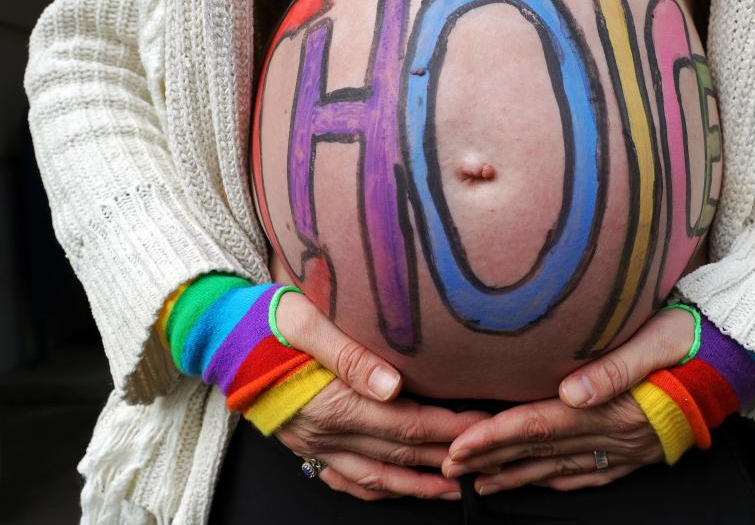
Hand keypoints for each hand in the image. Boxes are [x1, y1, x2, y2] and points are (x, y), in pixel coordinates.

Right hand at [274, 291, 489, 500]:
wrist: (215, 336)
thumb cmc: (261, 322)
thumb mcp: (304, 321)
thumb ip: (348, 353)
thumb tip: (393, 384)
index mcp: (332, 402)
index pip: (406, 422)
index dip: (448, 427)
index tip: (481, 425)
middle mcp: (325, 432)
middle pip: (400, 451)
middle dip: (446, 455)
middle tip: (484, 455)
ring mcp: (313, 444)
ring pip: (376, 475)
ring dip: (418, 484)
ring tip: (453, 487)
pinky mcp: (303, 445)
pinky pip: (345, 480)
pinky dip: (377, 488)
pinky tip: (397, 488)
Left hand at [441, 307, 694, 492]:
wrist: (738, 358)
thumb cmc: (693, 339)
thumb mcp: (656, 340)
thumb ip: (613, 367)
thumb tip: (569, 390)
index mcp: (614, 407)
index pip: (541, 425)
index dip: (495, 437)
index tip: (458, 446)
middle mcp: (616, 434)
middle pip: (541, 450)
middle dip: (492, 459)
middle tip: (448, 467)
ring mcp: (628, 448)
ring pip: (561, 467)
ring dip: (517, 475)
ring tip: (480, 481)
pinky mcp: (639, 450)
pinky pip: (591, 473)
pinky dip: (558, 480)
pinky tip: (541, 482)